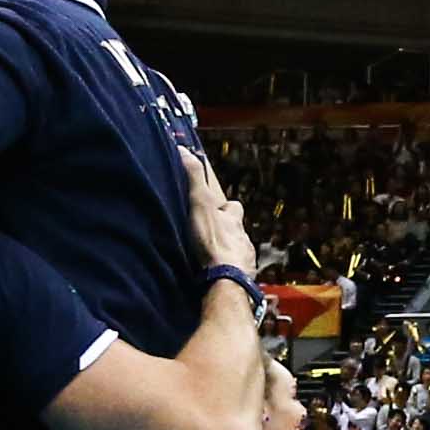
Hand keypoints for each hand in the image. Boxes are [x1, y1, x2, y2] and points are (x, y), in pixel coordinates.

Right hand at [185, 157, 260, 282]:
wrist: (226, 279)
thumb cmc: (213, 241)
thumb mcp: (200, 203)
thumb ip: (194, 177)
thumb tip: (184, 150)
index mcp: (233, 220)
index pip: (233, 207)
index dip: (225, 207)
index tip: (217, 207)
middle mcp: (243, 238)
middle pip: (237, 231)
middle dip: (227, 231)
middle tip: (211, 235)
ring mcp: (245, 259)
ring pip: (238, 252)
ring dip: (228, 253)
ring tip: (212, 259)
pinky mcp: (242, 279)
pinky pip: (237, 273)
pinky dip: (229, 273)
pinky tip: (218, 277)